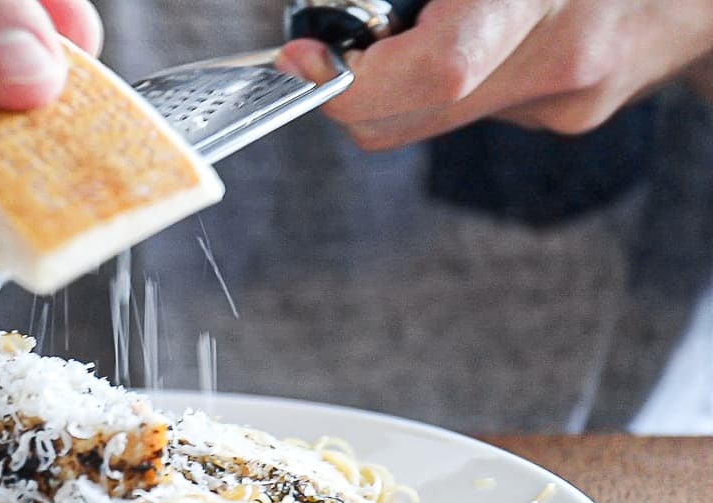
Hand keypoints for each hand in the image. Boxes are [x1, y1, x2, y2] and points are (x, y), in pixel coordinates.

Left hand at [274, 0, 712, 149]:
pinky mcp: (569, 116)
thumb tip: (334, 7)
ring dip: (404, 78)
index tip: (304, 56)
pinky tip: (486, 25)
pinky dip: (453, 76)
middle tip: (347, 36)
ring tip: (434, 15)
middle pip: (403, 121)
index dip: (350, 77)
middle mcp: (562, 61)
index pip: (433, 73)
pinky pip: (474, 108)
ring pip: (429, 120)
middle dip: (352, 88)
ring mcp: (568, 101)